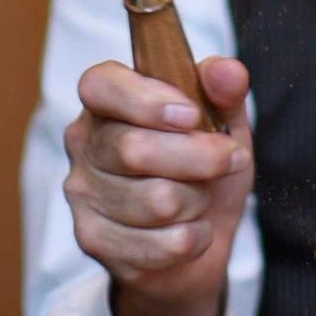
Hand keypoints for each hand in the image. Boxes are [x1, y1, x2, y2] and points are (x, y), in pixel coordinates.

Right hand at [64, 56, 252, 315]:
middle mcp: (84, 143)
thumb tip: (228, 71)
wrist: (199, 240)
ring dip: (199, 202)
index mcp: (108, 102)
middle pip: (135, 149)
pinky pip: (163, 243)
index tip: (192, 115)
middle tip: (232, 159)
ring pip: (156, 201)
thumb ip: (225, 93)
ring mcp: (83, 194)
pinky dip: (195, 238)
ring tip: (199, 199)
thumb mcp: (225, 126)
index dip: (147, 101)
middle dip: (201, 158)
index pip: (100, 86)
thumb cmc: (204, 171)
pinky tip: (190, 230)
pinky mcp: (94, 240)